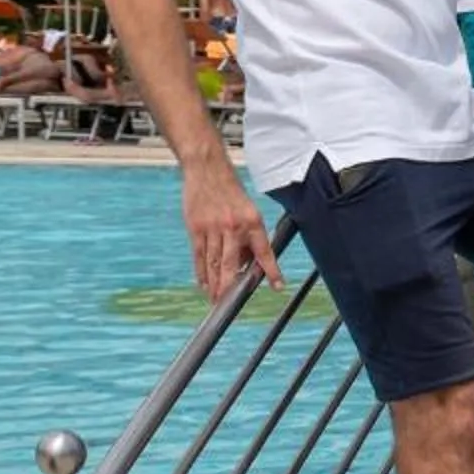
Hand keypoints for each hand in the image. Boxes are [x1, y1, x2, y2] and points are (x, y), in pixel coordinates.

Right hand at [183, 162, 279, 299]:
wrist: (207, 169)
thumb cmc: (231, 192)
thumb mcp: (249, 211)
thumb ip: (249, 237)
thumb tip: (248, 265)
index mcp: (252, 222)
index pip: (264, 251)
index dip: (271, 270)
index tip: (277, 286)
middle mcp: (233, 227)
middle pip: (231, 264)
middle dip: (230, 287)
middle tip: (228, 303)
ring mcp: (212, 229)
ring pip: (213, 263)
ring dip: (214, 284)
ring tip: (215, 300)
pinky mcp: (195, 228)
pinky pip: (199, 256)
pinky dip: (201, 272)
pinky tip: (203, 284)